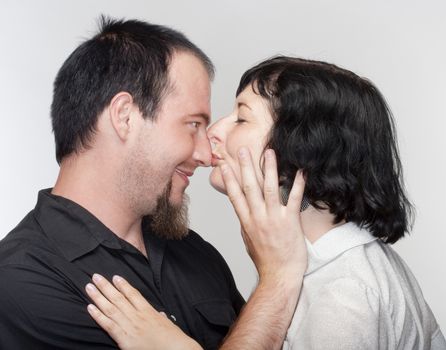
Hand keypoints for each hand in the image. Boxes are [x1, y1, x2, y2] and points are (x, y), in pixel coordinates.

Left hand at [85, 274, 201, 349]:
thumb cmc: (173, 338)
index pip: (133, 294)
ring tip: (89, 287)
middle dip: (106, 286)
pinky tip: (90, 307)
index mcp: (148, 311)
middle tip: (95, 276)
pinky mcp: (124, 338)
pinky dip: (98, 315)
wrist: (175, 349)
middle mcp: (137, 316)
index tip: (115, 277)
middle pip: (118, 298)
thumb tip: (160, 314)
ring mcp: (130, 326)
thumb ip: (160, 317)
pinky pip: (108, 325)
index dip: (123, 285)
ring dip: (98, 297)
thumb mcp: (167, 324)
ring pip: (111, 308)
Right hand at [220, 148, 306, 282]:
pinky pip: (293, 199)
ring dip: (269, 169)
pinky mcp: (290, 221)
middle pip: (249, 187)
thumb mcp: (248, 240)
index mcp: (246, 221)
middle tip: (242, 150)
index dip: (228, 178)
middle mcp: (257, 217)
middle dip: (245, 166)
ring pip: (269, 188)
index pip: (234, 195)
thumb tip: (243, 213)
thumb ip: (246, 223)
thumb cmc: (265, 260)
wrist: (279, 275)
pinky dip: (297, 184)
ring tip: (269, 152)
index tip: (223, 165)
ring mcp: (273, 218)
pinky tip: (299, 171)